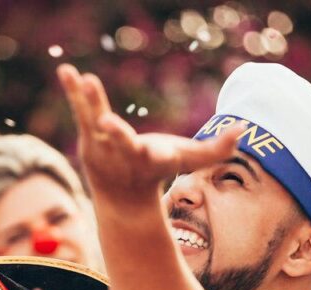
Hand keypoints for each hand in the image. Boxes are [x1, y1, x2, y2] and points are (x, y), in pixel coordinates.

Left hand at [57, 64, 242, 205]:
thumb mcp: (189, 160)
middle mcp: (125, 156)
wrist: (121, 198)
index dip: (162, 154)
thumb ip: (217, 149)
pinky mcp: (88, 137)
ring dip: (90, 101)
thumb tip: (244, 130)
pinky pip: (81, 110)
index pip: (160, 158)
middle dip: (116, 133)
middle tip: (106, 122)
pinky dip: (74, 90)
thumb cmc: (159, 171)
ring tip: (86, 79)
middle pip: (122, 143)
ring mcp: (103, 148)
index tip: (164, 153)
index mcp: (153, 161)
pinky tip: (66, 70)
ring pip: (95, 121)